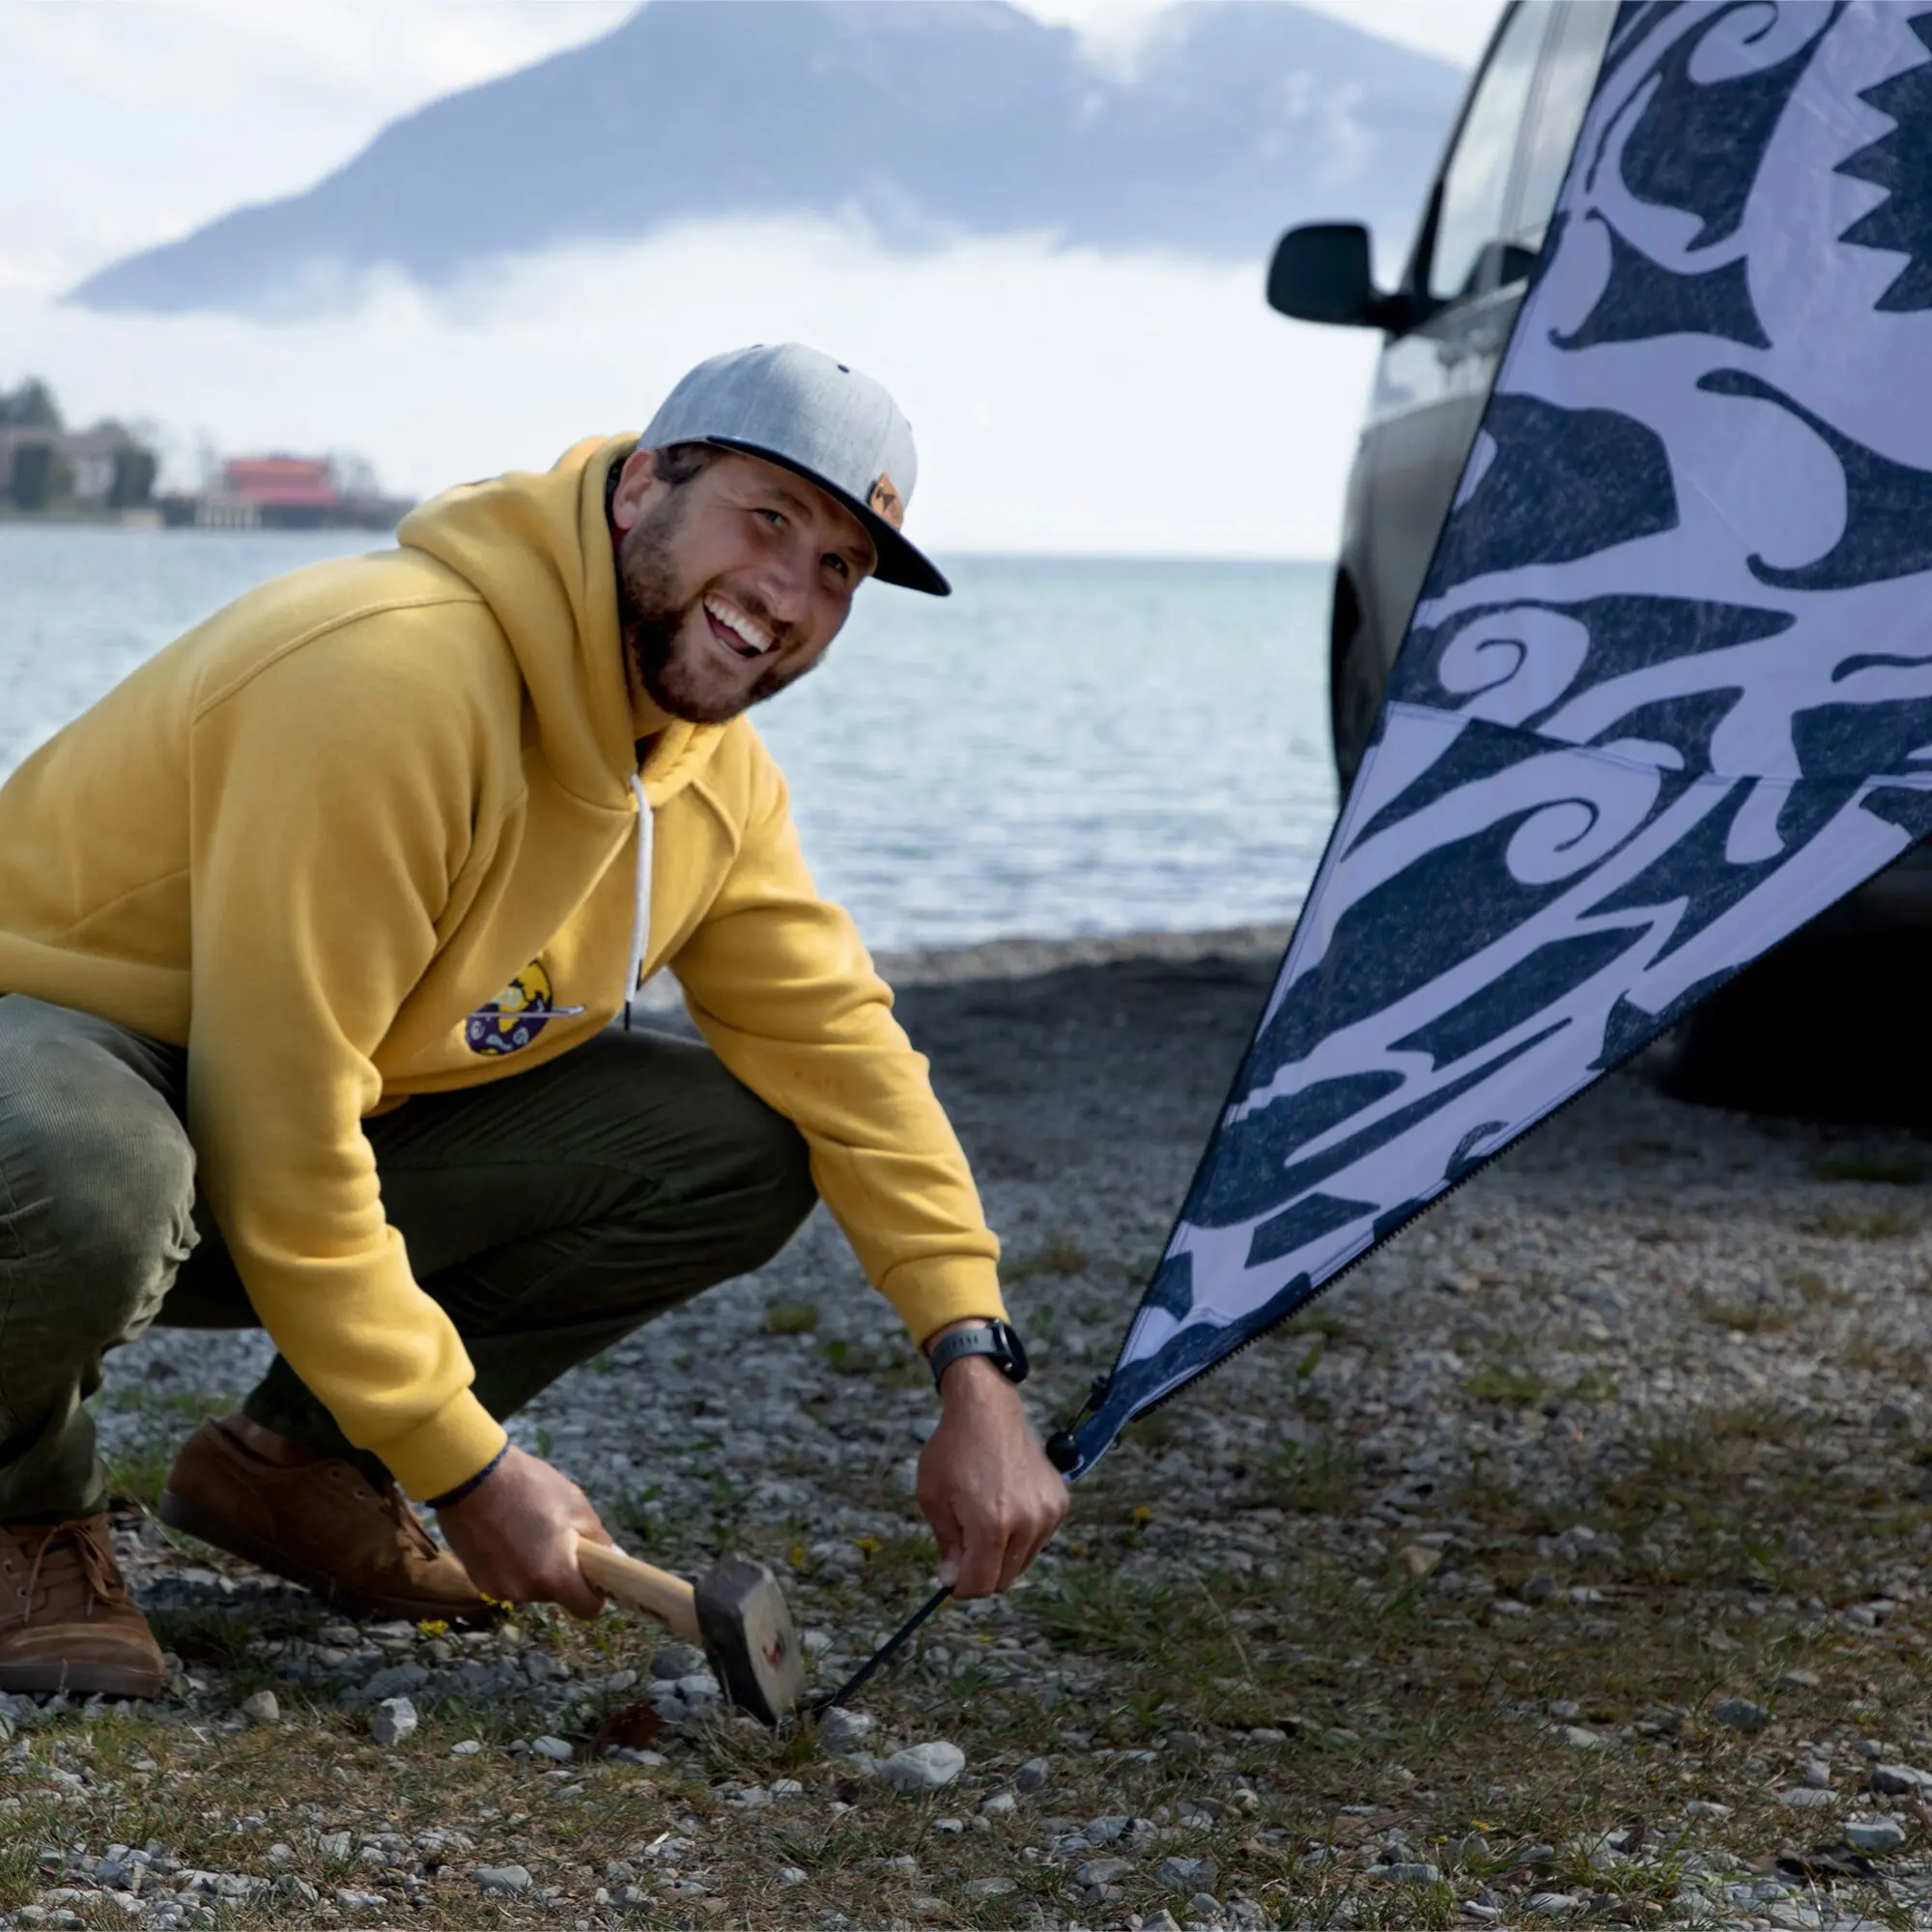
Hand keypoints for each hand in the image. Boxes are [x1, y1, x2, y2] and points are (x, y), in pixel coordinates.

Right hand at [436, 1445, 610, 1618]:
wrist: (472, 1476)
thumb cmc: (530, 1487)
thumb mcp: (576, 1506)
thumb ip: (599, 1541)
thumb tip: (615, 1560)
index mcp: (554, 1576)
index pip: (587, 1609)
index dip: (596, 1594)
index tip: (594, 1573)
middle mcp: (524, 1591)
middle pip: (558, 1594)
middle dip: (563, 1571)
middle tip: (557, 1535)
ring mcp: (498, 1589)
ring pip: (532, 1586)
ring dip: (537, 1567)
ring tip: (528, 1528)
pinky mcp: (478, 1581)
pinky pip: (509, 1580)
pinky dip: (513, 1565)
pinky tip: (506, 1534)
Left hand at [916, 1356, 1067, 1595]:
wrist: (987, 1409)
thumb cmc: (953, 1450)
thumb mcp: (933, 1498)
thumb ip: (946, 1545)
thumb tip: (952, 1581)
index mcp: (992, 1524)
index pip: (980, 1585)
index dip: (961, 1587)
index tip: (951, 1578)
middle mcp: (1026, 1522)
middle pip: (1003, 1579)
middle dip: (980, 1571)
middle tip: (963, 1545)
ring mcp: (1047, 1513)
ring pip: (1021, 1562)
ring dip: (1001, 1554)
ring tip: (984, 1517)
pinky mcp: (1059, 1502)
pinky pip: (1038, 1539)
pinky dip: (1021, 1534)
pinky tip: (1006, 1505)